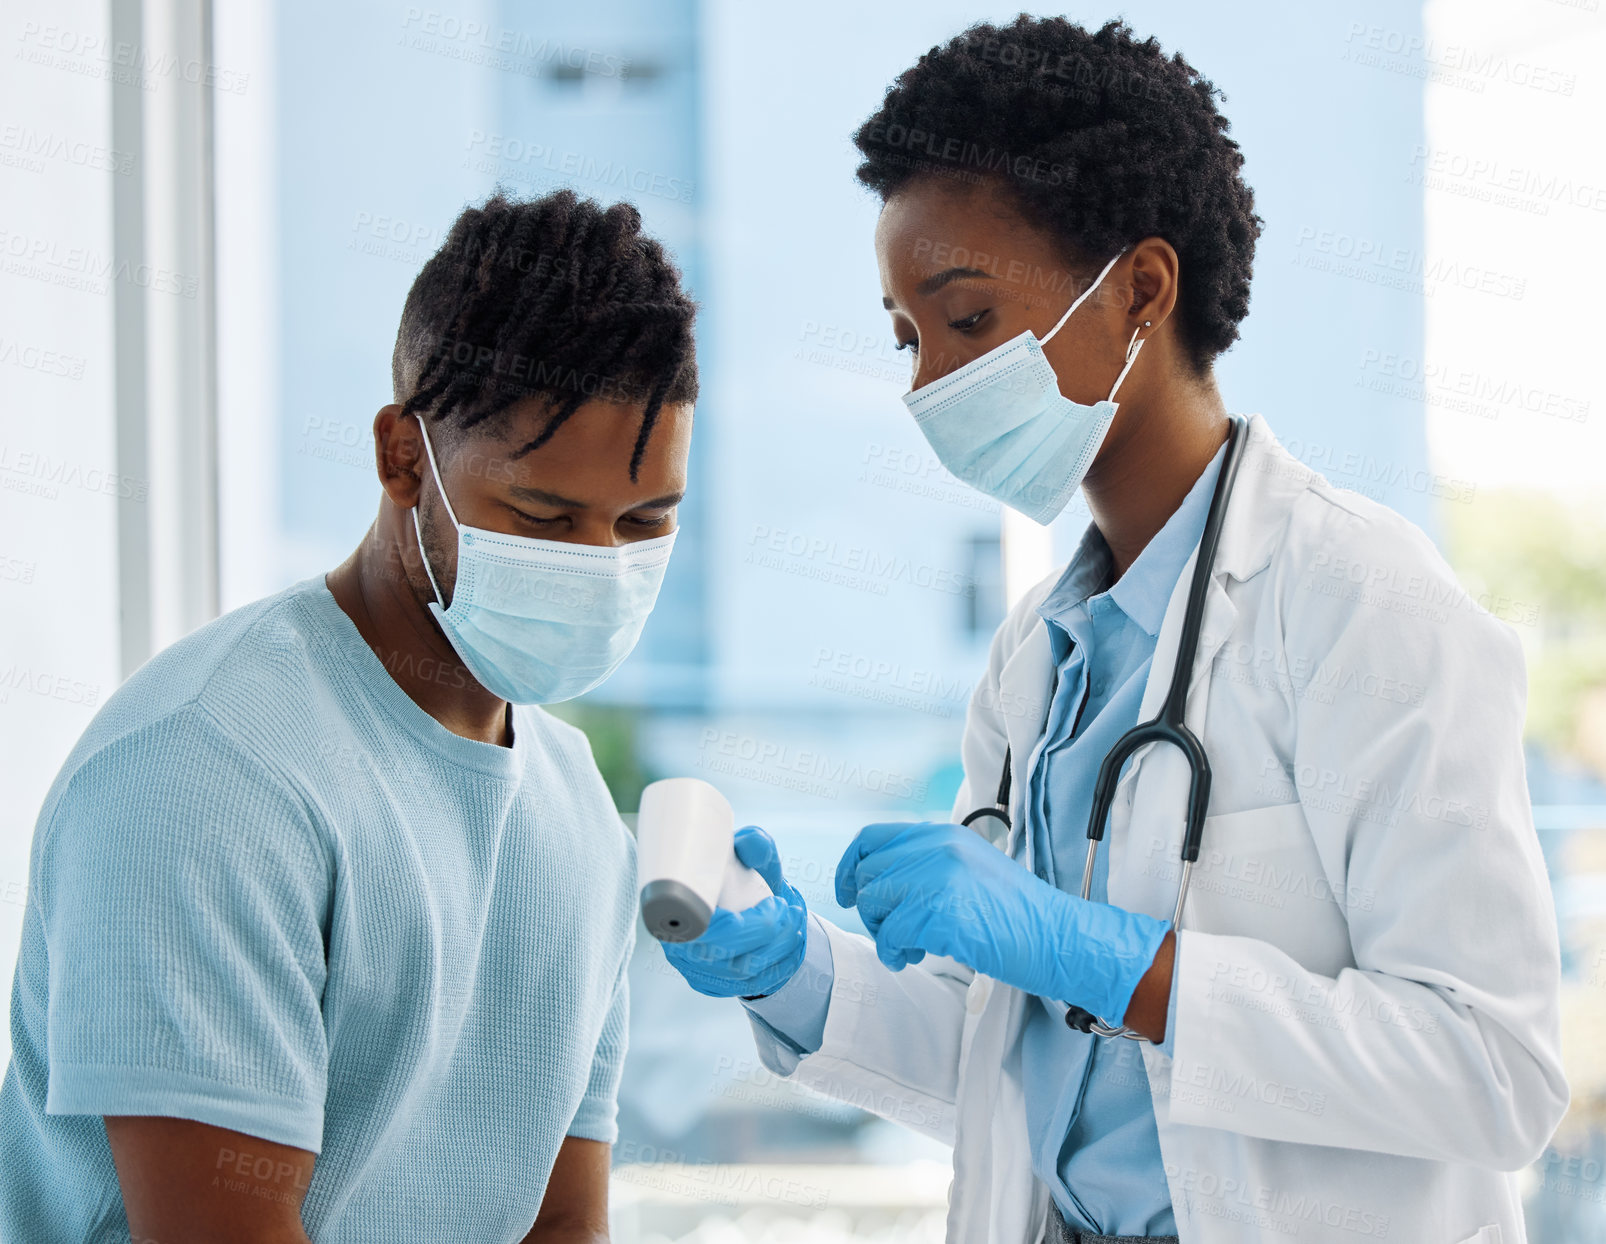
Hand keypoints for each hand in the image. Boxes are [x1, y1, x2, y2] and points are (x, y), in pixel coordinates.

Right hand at [661, 826, 807, 998]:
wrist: (745, 904)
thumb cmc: (740, 877)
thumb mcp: (748, 854)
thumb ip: (753, 844)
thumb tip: (751, 845)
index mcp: (676, 912)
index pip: (701, 931)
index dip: (740, 926)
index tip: (774, 905)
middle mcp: (680, 949)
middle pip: (724, 954)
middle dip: (768, 934)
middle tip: (791, 910)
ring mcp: (697, 972)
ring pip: (742, 973)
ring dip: (780, 948)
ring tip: (797, 921)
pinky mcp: (717, 987)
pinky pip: (753, 986)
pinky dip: (781, 966)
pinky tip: (794, 944)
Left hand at [835, 820, 1169, 1022]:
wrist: (1059, 937)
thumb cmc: (1017, 914)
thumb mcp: (970, 868)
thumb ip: (927, 865)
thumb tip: (876, 882)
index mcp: (943, 834)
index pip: (871, 839)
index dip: (850, 867)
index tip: (846, 893)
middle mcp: (937, 848)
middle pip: (867, 875)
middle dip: (873, 910)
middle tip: (898, 933)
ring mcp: (939, 878)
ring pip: (873, 904)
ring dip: (884, 933)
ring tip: (913, 947)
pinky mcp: (942, 913)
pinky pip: (892, 935)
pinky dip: (896, 953)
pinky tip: (918, 956)